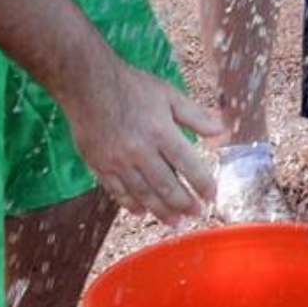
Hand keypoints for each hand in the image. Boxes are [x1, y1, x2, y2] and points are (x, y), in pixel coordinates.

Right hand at [61, 62, 218, 220]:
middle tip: (196, 214)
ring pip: (143, 194)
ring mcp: (118, 161)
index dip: (202, 183)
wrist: (87, 85)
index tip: (212, 195)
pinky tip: (142, 212)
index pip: (188, 165)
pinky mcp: (100, 165)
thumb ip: (195, 116)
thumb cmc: (132, 86)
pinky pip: (118, 191)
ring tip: (175, 221)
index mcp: (161, 132)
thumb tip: (220, 132)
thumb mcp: (168, 94)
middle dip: (184, 203)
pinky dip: (131, 204)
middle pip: (166, 185)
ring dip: (161, 211)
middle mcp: (140, 151)